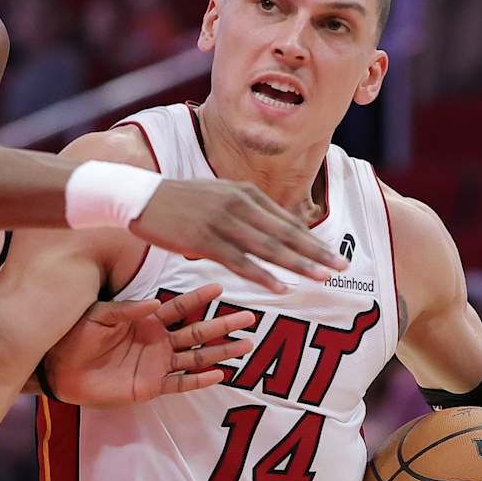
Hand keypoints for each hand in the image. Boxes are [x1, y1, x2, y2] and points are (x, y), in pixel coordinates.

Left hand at [45, 284, 255, 407]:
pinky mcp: (150, 386)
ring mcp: (157, 364)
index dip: (200, 298)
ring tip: (246, 346)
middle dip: (223, 326)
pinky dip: (199, 380)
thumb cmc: (78, 336)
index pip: (180, 307)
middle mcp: (158, 341)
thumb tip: (154, 303)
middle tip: (249, 318)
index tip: (221, 288)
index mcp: (147, 320)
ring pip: (196, 357)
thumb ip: (127, 310)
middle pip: (198, 332)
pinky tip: (219, 374)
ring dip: (221, 352)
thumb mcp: (101, 316)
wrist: (60, 368)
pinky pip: (179, 383)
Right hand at [133, 179, 343, 293]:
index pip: (286, 220)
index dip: (312, 239)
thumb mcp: (217, 197)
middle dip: (316, 252)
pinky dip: (262, 275)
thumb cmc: (178, 201)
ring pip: (268, 247)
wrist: (139, 196)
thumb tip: (267, 227)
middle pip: (285, 233)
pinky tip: (280, 287)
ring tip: (322, 278)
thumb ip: (243, 210)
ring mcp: (222, 221)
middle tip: (342, 268)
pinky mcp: (204, 239)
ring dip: (298, 264)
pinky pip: (239, 261)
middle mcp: (239, 204)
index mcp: (245, 193)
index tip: (334, 255)